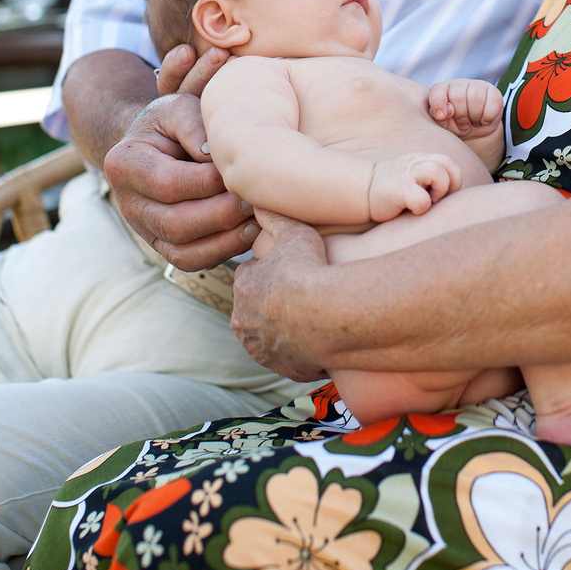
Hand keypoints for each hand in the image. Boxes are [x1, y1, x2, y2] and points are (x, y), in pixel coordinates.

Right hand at [105, 44, 257, 270]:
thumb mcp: (180, 107)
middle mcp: (128, 204)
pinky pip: (193, 261)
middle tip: (257, 197)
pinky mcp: (166, 247)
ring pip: (184, 251)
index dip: (208, 181)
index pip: (168, 183)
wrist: (160, 143)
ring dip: (227, 238)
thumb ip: (194, 124)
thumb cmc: (175, 122)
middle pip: (176, 223)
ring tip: (260, 216)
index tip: (243, 169)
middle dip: (222, 213)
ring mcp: (146, 231)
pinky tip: (253, 230)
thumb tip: (215, 157)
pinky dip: (225, 251)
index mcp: (124, 164)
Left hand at [232, 209, 328, 379]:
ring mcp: (263, 349)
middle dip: (271, 304)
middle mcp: (244, 323)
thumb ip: (273, 216)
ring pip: (270, 337)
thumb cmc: (308, 270)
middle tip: (300, 295)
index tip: (286, 270)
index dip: (267, 272)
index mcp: (242, 288)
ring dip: (284, 330)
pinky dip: (301, 351)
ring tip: (311, 318)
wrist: (328, 315)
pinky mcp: (284, 369)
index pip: (247, 278)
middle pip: (254, 311)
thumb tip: (256, 201)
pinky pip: (290, 359)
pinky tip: (319, 339)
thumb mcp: (292, 231)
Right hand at [368, 152, 460, 220]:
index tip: (441, 194)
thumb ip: (433, 177)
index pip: (450, 162)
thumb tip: (457, 194)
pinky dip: (422, 207)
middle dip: (451, 184)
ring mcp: (407, 175)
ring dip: (439, 191)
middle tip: (437, 197)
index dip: (453, 179)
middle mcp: (416, 163)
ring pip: (438, 174)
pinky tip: (412, 209)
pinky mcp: (399, 190)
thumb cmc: (393, 190)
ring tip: (427, 200)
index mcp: (422, 160)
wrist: (362, 191)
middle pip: (449, 164)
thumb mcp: (415, 176)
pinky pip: (422, 199)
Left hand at [428, 78, 503, 138]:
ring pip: (476, 98)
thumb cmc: (455, 126)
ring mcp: (476, 86)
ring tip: (473, 122)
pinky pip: (493, 101)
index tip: (441, 116)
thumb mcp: (442, 125)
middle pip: (458, 97)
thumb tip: (443, 113)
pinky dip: (489, 116)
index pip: (437, 91)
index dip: (438, 103)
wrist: (476, 131)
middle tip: (463, 124)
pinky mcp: (493, 91)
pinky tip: (485, 120)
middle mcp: (458, 84)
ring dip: (475, 116)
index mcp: (441, 90)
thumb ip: (437, 118)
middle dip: (461, 116)